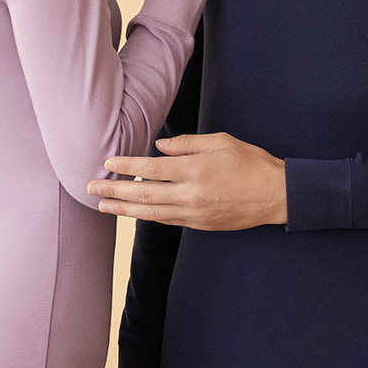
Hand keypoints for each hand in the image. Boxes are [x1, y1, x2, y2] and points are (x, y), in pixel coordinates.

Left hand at [87, 132, 287, 229]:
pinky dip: (147, 216)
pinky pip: (167, 220)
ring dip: (123, 209)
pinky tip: (132, 213)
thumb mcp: (221, 142)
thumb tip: (158, 146)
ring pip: (151, 213)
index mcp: (196, 169)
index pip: (151, 168)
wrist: (276, 195)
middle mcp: (191, 194)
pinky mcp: (200, 225)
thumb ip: (187, 143)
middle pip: (143, 194)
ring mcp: (195, 213)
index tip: (108, 163)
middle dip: (114, 191)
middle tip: (91, 189)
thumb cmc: (251, 162)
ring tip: (102, 205)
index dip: (127, 165)